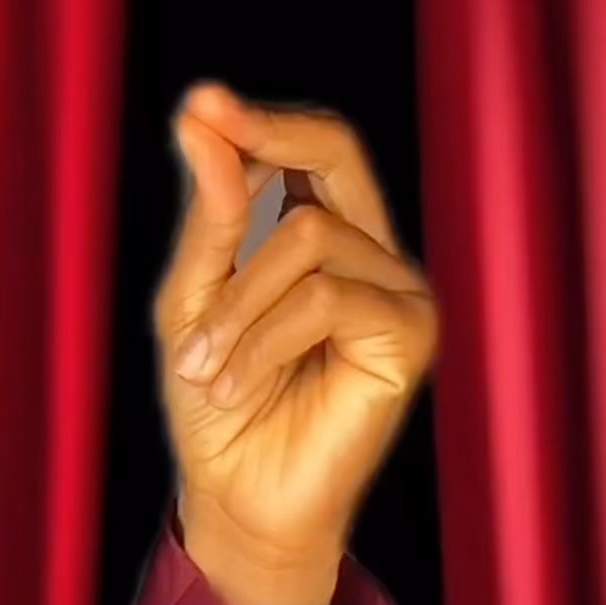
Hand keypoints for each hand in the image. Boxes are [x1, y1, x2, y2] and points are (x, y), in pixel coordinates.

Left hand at [154, 83, 439, 604]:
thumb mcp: (196, 297)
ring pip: (310, 235)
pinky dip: (261, 338)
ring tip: (202, 365)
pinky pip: (325, 296)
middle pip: (338, 151)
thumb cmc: (218, 403)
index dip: (261, 119)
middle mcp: (374, 251)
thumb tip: (204, 117)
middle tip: (205, 119)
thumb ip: (211, 214)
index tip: (201, 101)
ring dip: (236, 302)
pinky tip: (235, 385)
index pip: (314, 147)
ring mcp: (399, 290)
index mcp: (330, 234)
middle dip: (268, 138)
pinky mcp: (409, 334)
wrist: (240, 503)